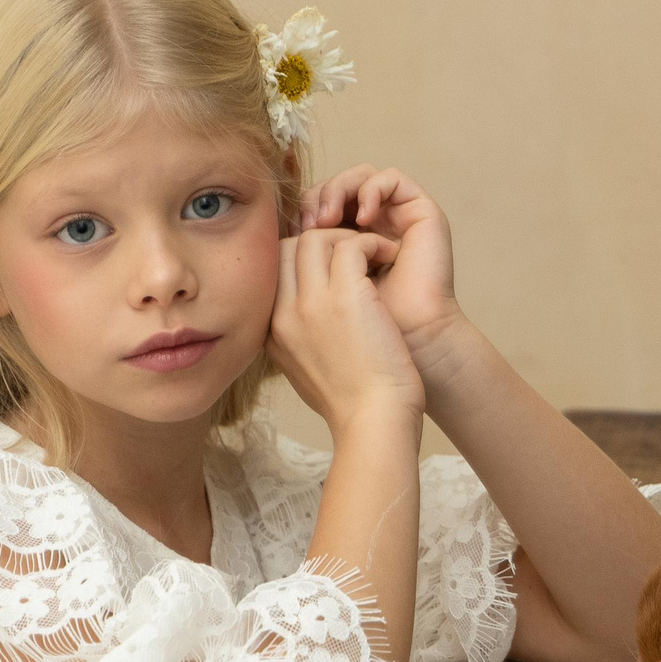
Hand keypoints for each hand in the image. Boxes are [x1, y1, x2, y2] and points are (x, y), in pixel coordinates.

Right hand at [269, 228, 423, 434]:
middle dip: (322, 241)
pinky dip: (372, 243)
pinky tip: (390, 257)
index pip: (271, 270)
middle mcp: (283, 313)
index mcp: (270, 331)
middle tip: (356, 254)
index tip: (333, 264)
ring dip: (348, 238)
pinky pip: (351, 245)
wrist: (373, 423)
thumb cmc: (351, 403)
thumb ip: (296, 340)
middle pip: (287, 247)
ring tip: (375, 254)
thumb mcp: (303, 372)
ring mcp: (311, 303)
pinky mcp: (345, 297)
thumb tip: (304, 319)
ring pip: (316, 239)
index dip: (301, 258)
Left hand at [301, 167, 462, 367]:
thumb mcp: (312, 302)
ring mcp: (398, 218)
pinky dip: (373, 189)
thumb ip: (290, 274)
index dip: (301, 214)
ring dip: (340, 190)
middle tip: (313, 222)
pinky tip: (365, 216)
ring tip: (333, 217)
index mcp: (344, 248)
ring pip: (359, 177)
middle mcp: (370, 229)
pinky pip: (390, 178)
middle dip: (318, 200)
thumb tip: (258, 244)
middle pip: (333, 188)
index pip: (313, 208)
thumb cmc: (366, 336)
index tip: (291, 235)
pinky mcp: (422, 212)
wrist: (417, 350)